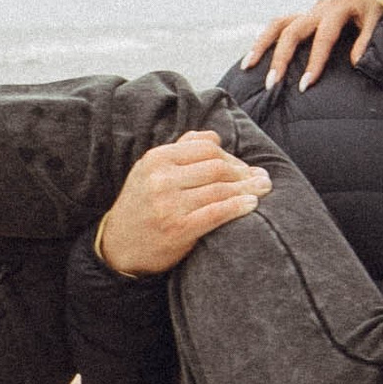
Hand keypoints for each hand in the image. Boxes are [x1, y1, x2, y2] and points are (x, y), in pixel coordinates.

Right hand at [96, 132, 269, 276]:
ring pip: (220, 189)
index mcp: (156, 159)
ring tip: (264, 188)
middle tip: (261, 178)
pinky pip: (217, 212)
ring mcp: (169, 204)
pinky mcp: (178, 228)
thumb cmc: (142, 206)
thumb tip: (213, 136)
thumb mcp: (151, 171)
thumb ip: (180, 150)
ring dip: (248, 188)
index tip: (244, 166)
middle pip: (217, 167)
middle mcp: (161, 178)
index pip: (206, 148)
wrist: (118, 247)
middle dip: (244, 172)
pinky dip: (238, 206)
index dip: (230, 156)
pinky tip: (252, 204)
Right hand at [243, 0, 382, 90]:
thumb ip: (366, 40)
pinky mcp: (305, 13)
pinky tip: (255, 56)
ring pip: (278, 24)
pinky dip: (266, 39)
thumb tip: (354, 63)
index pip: (322, 39)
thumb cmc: (378, 5)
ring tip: (247, 66)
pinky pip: (281, 25)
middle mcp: (318, 8)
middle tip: (271, 83)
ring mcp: (309, 9)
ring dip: (261, 45)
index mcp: (337, 8)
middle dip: (279, 58)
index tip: (304, 86)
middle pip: (291, 31)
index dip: (313, 63)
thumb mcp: (378, 19)